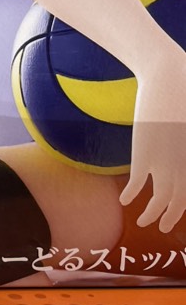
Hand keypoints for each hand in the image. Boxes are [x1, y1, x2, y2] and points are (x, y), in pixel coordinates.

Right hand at [121, 41, 185, 232]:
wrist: (171, 78)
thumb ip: (183, 141)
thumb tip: (177, 149)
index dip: (183, 205)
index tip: (176, 208)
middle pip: (181, 202)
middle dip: (172, 216)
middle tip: (164, 226)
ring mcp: (167, 165)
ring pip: (161, 201)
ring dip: (153, 216)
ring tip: (146, 222)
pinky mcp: (145, 157)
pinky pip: (138, 186)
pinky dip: (132, 196)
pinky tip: (125, 201)